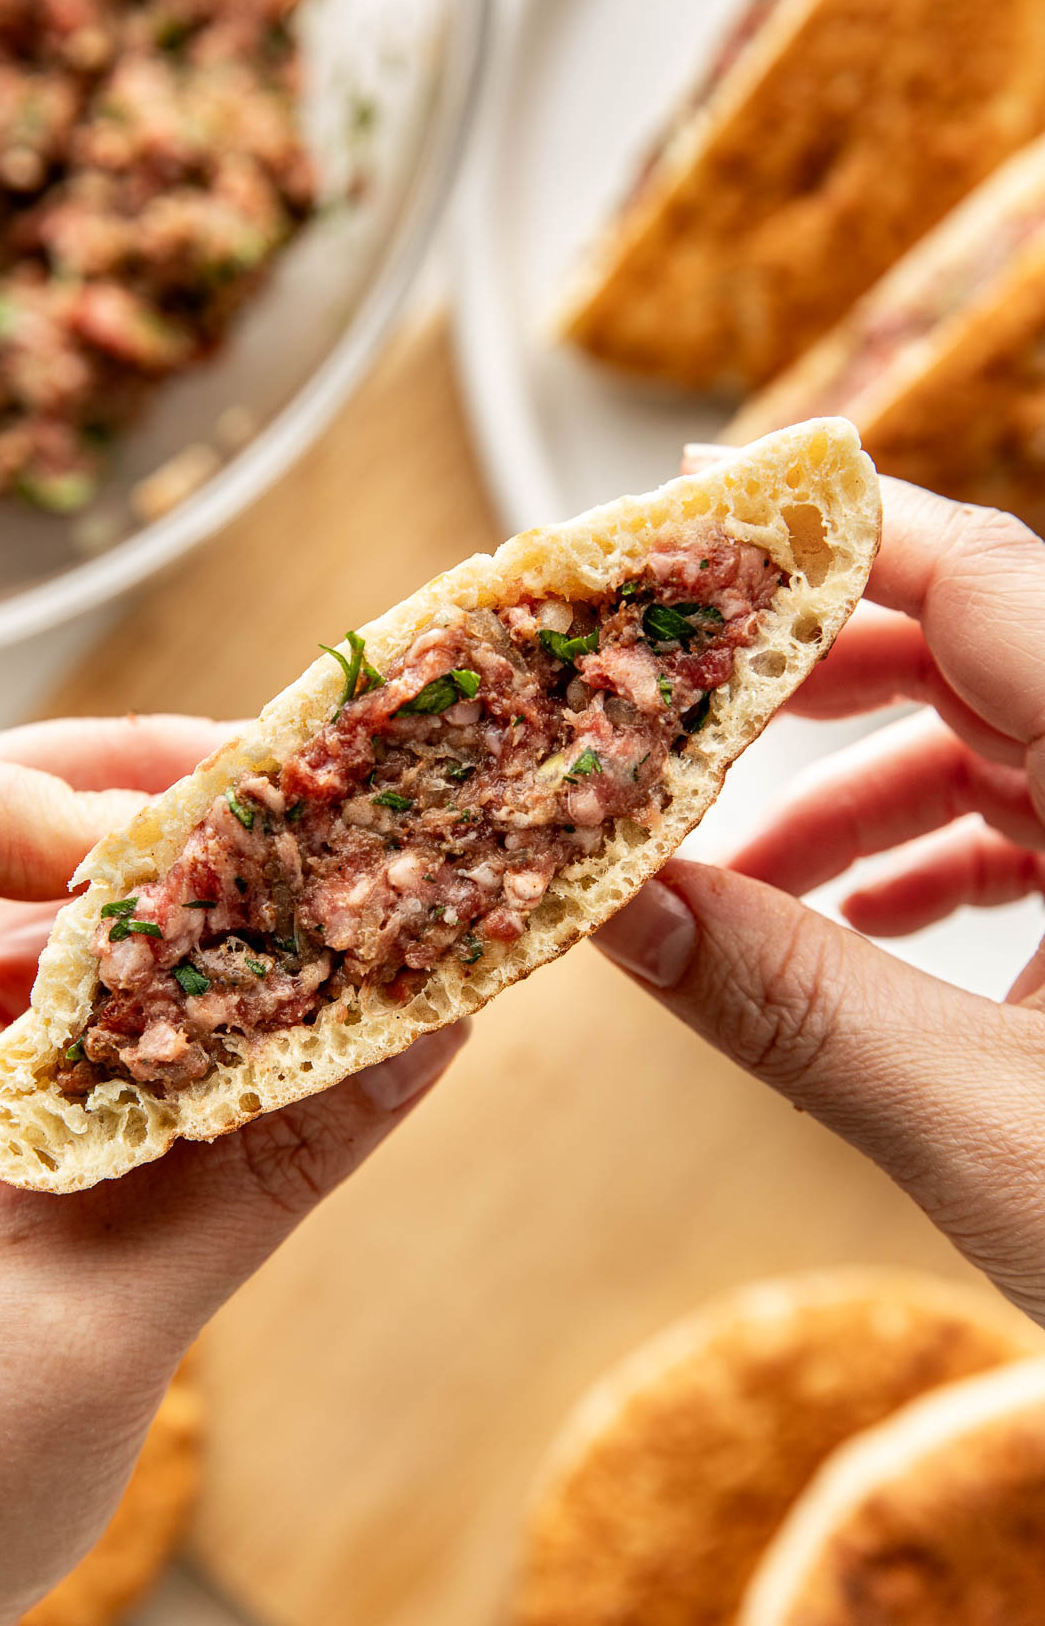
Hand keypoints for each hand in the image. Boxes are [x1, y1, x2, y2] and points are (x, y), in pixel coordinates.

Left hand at [0, 717, 464, 1625]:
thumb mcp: (102, 1322)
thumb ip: (269, 1162)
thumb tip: (429, 1021)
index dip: (68, 811)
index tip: (225, 866)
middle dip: (150, 803)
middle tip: (306, 806)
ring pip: (38, 895)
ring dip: (184, 885)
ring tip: (319, 879)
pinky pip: (74, 989)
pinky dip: (178, 974)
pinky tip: (279, 978)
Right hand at [597, 475, 1044, 1324]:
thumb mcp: (988, 1123)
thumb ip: (793, 1005)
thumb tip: (622, 912)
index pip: (988, 578)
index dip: (837, 531)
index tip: (700, 503)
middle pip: (981, 649)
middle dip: (820, 679)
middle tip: (685, 718)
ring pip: (1002, 747)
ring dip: (862, 796)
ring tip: (742, 875)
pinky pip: (1042, 833)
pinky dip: (937, 865)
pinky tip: (855, 926)